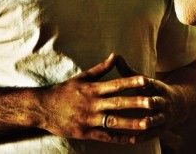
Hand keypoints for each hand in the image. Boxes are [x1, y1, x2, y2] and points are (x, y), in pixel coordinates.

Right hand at [38, 53, 164, 144]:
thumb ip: (101, 68)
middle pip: (118, 103)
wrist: (43, 108)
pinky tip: (132, 139)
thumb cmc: (64, 91)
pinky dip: (120, 138)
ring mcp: (89, 120)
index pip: (116, 84)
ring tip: (147, 123)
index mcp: (93, 89)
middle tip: (153, 103)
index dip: (131, 82)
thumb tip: (116, 55)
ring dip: (132, 123)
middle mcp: (93, 104)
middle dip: (137, 103)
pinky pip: (105, 137)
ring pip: (114, 122)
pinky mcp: (85, 133)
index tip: (146, 80)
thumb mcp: (82, 77)